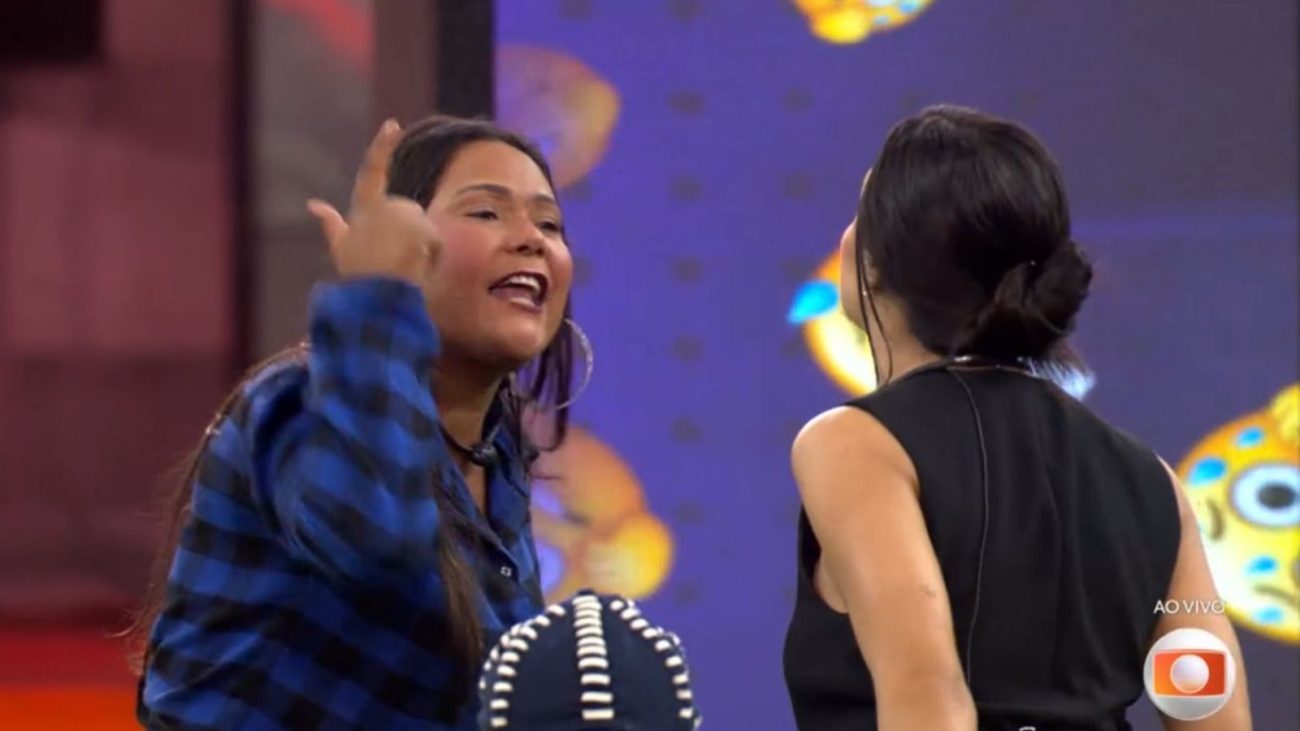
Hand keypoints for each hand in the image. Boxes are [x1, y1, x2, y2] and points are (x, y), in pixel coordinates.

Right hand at [306, 119, 438, 284]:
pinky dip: (432, 255)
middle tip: (394, 260)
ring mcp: (404, 214)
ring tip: (404, 266)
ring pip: (425, 228)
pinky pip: (436, 242)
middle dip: (410, 233)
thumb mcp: (341, 246)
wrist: (374, 296)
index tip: (392, 123)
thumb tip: (313, 204)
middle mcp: (384, 205)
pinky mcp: (421, 226)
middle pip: (410, 213)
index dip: (382, 146)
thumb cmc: (356, 274)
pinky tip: (417, 268)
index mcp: (364, 208)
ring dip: (422, 246)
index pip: (372, 171)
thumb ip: (331, 223)